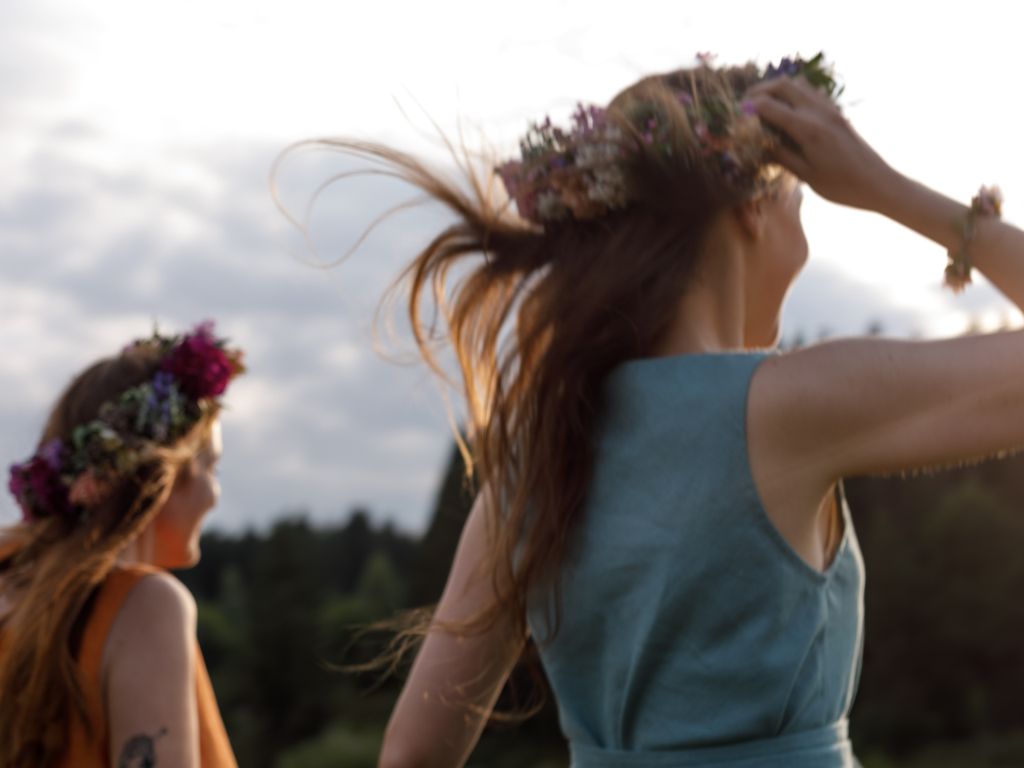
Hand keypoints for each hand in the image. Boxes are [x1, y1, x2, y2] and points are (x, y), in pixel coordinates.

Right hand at [745, 76, 897, 212]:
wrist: (878, 183)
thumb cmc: (841, 186)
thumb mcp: (805, 175)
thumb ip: (780, 155)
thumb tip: (758, 144)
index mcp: (808, 130)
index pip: (770, 107)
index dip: (749, 109)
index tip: (736, 116)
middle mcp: (819, 113)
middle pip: (783, 85)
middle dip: (760, 90)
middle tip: (745, 104)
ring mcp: (831, 110)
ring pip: (799, 84)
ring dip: (777, 88)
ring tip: (763, 103)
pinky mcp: (837, 113)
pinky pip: (811, 92)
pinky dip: (794, 93)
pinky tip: (787, 109)